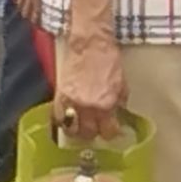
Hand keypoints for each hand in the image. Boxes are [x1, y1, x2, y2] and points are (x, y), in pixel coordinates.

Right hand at [53, 27, 125, 141]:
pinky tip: (68, 120)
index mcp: (106, 104)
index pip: (108, 131)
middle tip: (96, 130)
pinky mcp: (59, 95)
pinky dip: (63, 121)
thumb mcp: (122, 86)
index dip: (111, 133)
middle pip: (88, 133)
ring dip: (76, 131)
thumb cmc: (109, 62)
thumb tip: (116, 116)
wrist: (91, 47)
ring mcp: (71, 102)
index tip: (111, 131)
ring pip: (70, 129)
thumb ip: (118, 104)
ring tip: (80, 129)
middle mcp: (88, 107)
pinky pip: (58, 117)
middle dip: (93, 134)